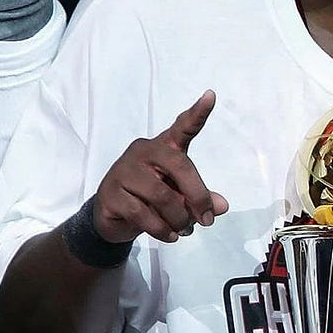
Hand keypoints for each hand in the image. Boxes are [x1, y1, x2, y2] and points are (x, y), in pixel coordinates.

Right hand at [94, 90, 228, 242]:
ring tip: (183, 230)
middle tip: (207, 220)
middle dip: (198, 197)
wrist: (113, 218)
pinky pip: (144, 214)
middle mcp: (144, 151)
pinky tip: (169, 236)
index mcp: (164, 147)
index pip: (182, 126)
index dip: (198, 112)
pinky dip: (162, 230)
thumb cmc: (152, 199)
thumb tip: (222, 206)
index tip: (211, 96)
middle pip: (181, 167)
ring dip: (179, 219)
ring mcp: (124, 170)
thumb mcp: (180, 197)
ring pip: (163, 197)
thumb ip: (201, 198)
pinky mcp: (111, 193)